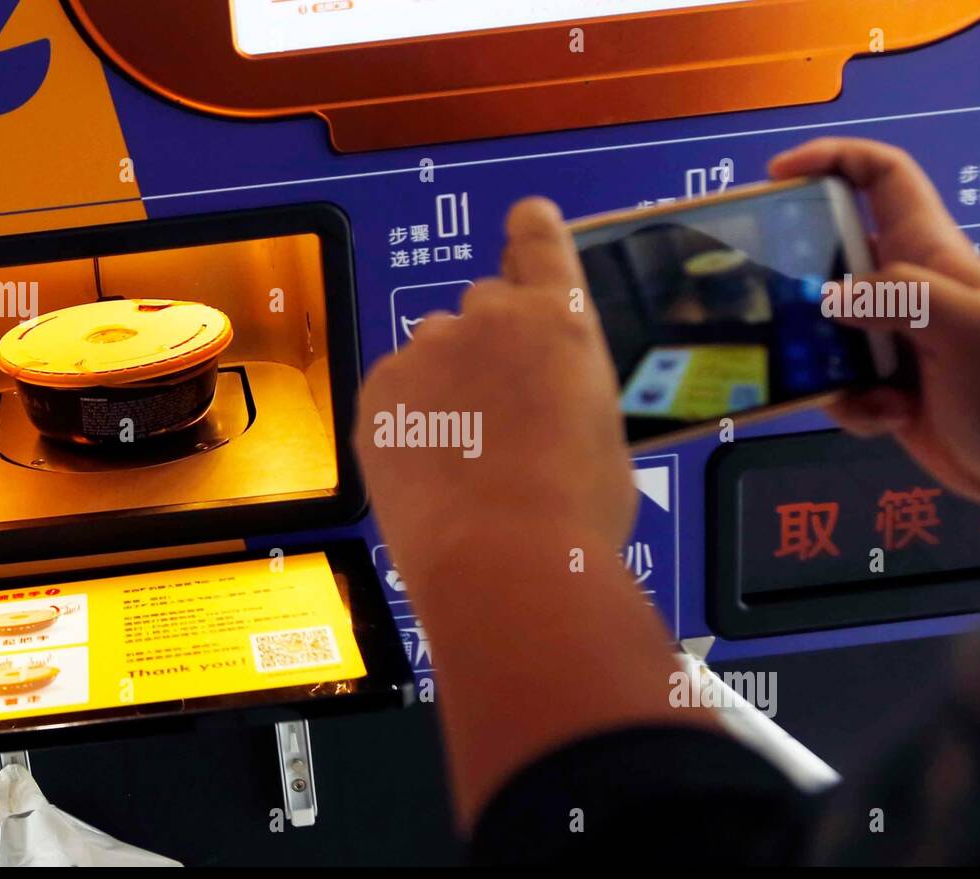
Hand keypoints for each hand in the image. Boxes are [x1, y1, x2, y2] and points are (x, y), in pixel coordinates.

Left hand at [356, 198, 637, 578]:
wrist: (506, 561)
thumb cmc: (576, 512)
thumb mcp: (602, 436)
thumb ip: (569, 391)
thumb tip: (547, 406)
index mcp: (561, 320)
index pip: (538, 241)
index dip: (530, 228)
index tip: (523, 216)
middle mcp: (489, 318)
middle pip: (482, 308)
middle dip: (489, 347)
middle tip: (499, 413)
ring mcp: (426, 353)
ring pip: (433, 353)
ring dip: (445, 384)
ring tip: (463, 455)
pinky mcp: (377, 394)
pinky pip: (394, 393)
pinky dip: (407, 419)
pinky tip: (430, 470)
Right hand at [771, 137, 979, 507]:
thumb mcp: (968, 326)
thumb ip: (899, 298)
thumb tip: (826, 299)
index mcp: (925, 253)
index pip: (880, 177)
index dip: (831, 159)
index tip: (779, 172)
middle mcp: (900, 290)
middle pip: (828, 256)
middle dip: (794, 274)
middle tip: (763, 294)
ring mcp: (889, 341)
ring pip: (820, 331)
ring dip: (816, 359)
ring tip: (828, 378)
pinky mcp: (882, 388)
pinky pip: (836, 386)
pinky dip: (850, 405)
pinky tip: (885, 416)